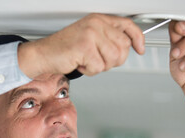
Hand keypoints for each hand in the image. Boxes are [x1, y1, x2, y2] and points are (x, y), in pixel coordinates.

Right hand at [18, 13, 144, 77]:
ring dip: (100, 66)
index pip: (127, 25)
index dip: (138, 38)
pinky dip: (89, 71)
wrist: (44, 54)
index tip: (140, 49)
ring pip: (113, 59)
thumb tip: (127, 49)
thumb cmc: (65, 49)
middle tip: (97, 60)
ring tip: (86, 60)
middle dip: (113, 60)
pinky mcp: (85, 47)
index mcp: (98, 20)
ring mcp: (91, 34)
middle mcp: (96, 24)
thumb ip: (107, 40)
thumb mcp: (89, 38)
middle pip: (123, 47)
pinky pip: (98, 67)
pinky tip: (79, 63)